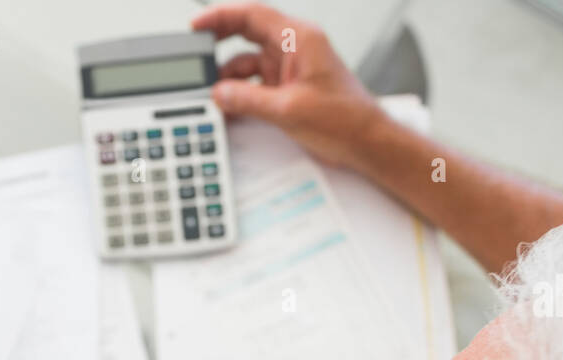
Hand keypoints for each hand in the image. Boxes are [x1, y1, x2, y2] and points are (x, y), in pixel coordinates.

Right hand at [191, 3, 384, 170]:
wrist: (366, 142)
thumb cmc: (345, 119)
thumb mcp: (288, 110)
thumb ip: (248, 100)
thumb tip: (219, 94)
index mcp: (300, 38)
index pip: (252, 14)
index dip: (221, 16)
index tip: (197, 26)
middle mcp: (295, 47)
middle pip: (247, 33)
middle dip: (219, 43)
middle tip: (196, 56)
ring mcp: (291, 67)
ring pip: (248, 61)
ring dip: (229, 77)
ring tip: (211, 93)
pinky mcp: (288, 87)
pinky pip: (256, 83)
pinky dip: (241, 93)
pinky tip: (228, 106)